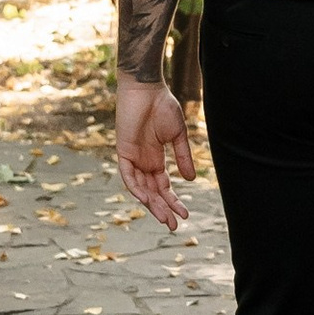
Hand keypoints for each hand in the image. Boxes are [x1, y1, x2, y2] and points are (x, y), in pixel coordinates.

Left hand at [116, 77, 195, 228]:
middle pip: (152, 192)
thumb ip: (183, 157)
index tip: (185, 215)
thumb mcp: (177, 135)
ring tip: (164, 217)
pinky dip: (136, 188)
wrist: (146, 88)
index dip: (173, 201)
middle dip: (163, 209)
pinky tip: (147, 199)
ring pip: (141, 189)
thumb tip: (190, 180)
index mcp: (155, 159)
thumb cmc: (163, 106)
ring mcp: (132, 158)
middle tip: (174, 225)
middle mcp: (143, 163)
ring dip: (151, 204)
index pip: (163, 187)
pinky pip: (128, 176)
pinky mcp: (123, 152)